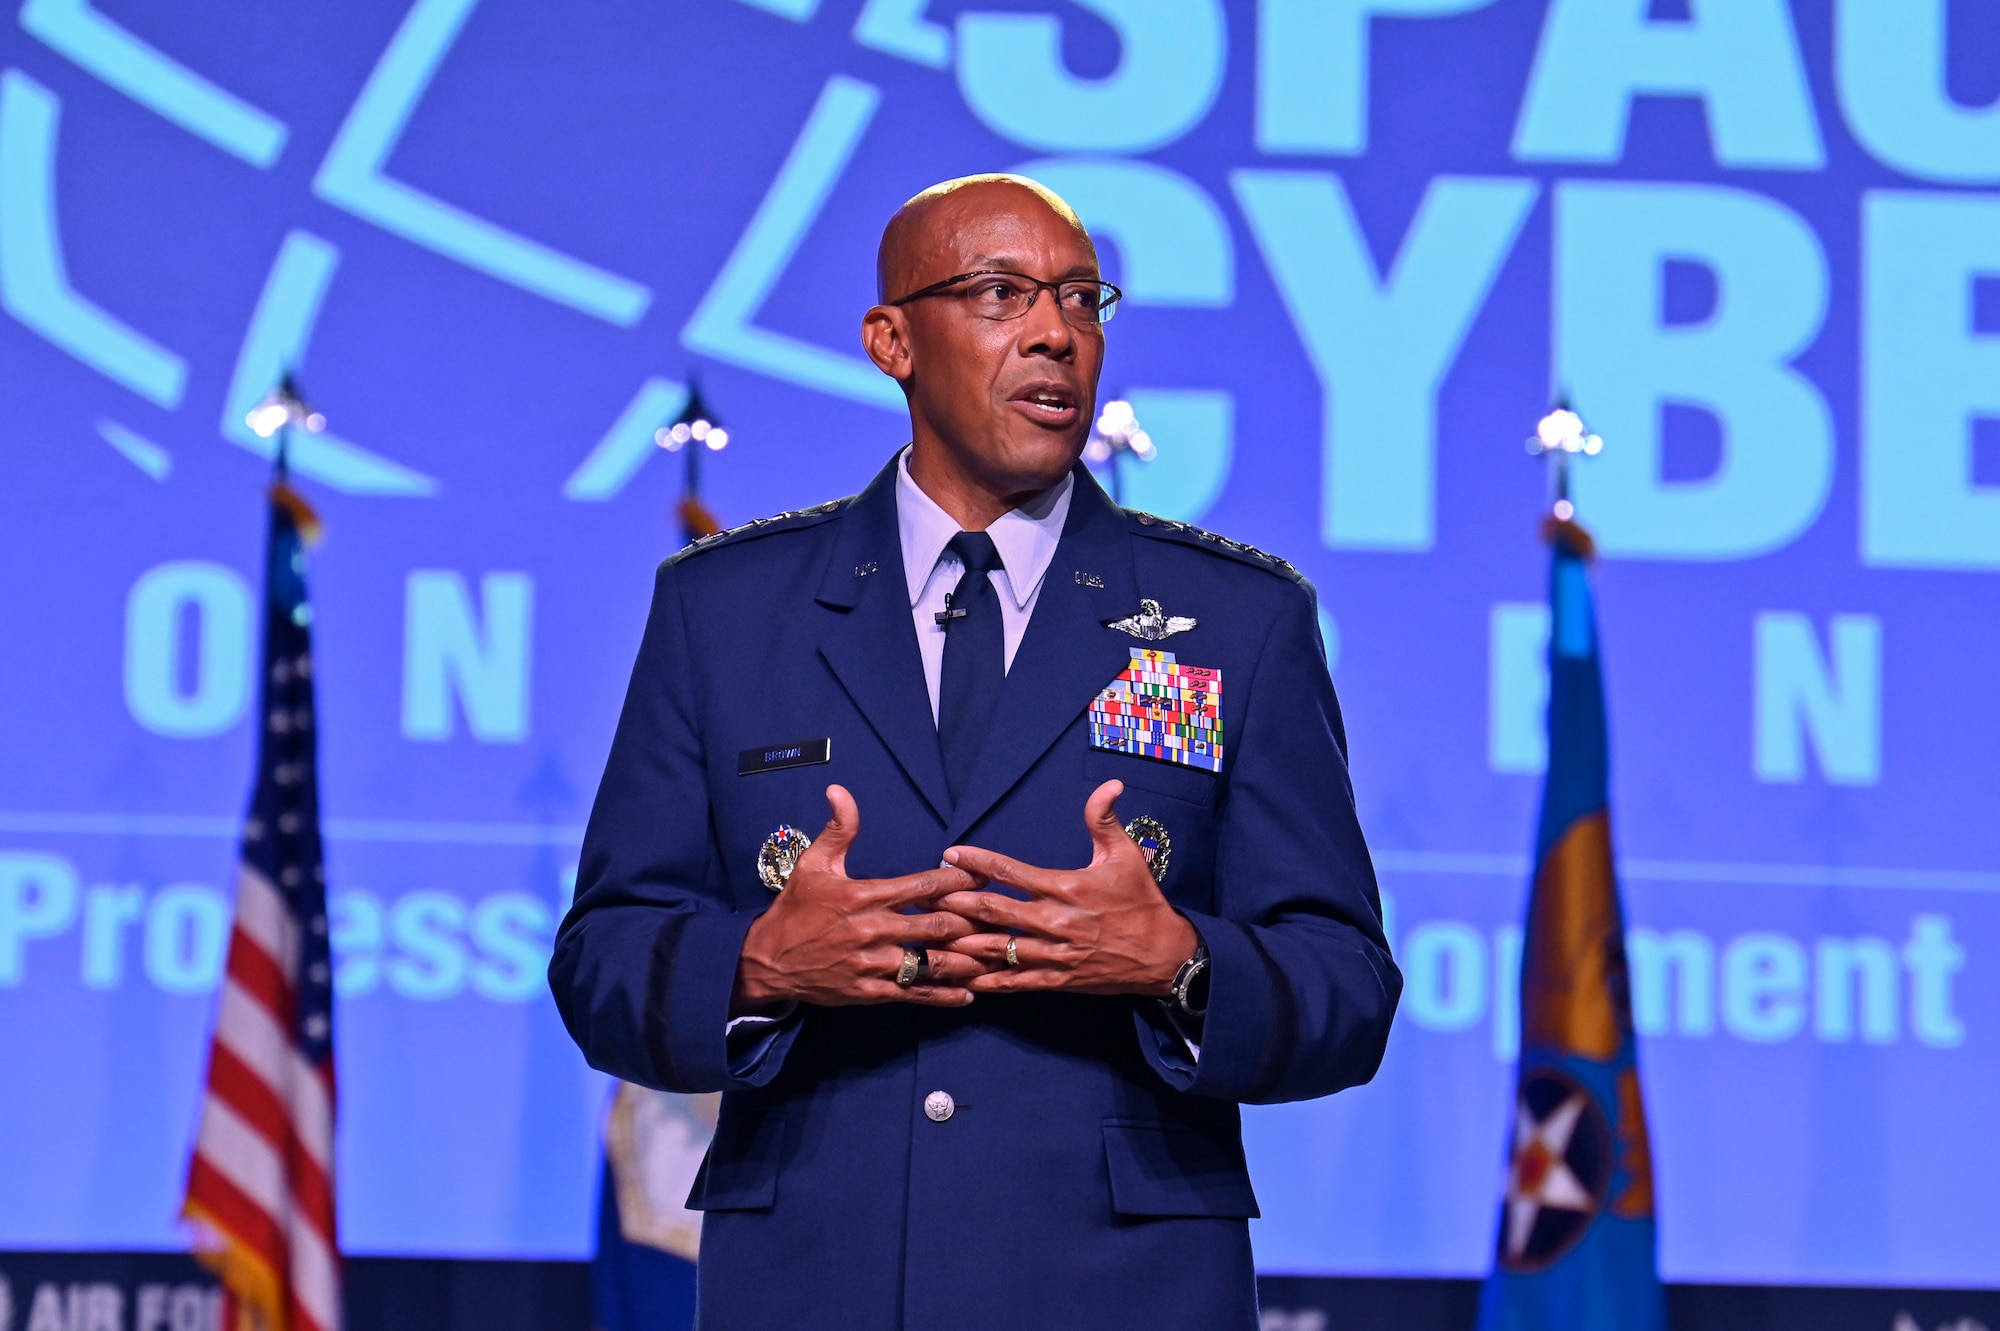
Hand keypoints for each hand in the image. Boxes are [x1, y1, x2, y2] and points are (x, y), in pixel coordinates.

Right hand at [732, 785, 992, 1012]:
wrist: (766, 962)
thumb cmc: (794, 910)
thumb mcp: (812, 865)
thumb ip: (838, 830)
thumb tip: (840, 790)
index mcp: (865, 896)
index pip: (922, 887)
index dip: (957, 881)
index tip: (982, 876)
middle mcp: (873, 931)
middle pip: (936, 927)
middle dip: (970, 922)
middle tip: (998, 918)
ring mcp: (873, 965)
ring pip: (931, 963)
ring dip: (965, 961)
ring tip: (995, 956)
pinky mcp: (869, 993)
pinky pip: (913, 994)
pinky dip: (943, 995)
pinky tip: (967, 993)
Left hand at [937, 781, 1198, 995]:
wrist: (1164, 955)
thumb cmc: (1142, 901)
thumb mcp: (1127, 855)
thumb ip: (1105, 819)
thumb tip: (1110, 784)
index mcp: (1066, 888)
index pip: (1012, 872)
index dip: (978, 861)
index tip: (951, 854)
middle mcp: (1055, 922)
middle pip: (995, 912)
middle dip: (958, 904)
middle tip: (927, 897)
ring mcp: (1054, 955)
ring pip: (998, 949)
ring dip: (964, 942)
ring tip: (932, 936)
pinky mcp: (1057, 980)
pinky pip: (1015, 982)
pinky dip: (987, 980)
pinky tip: (962, 978)